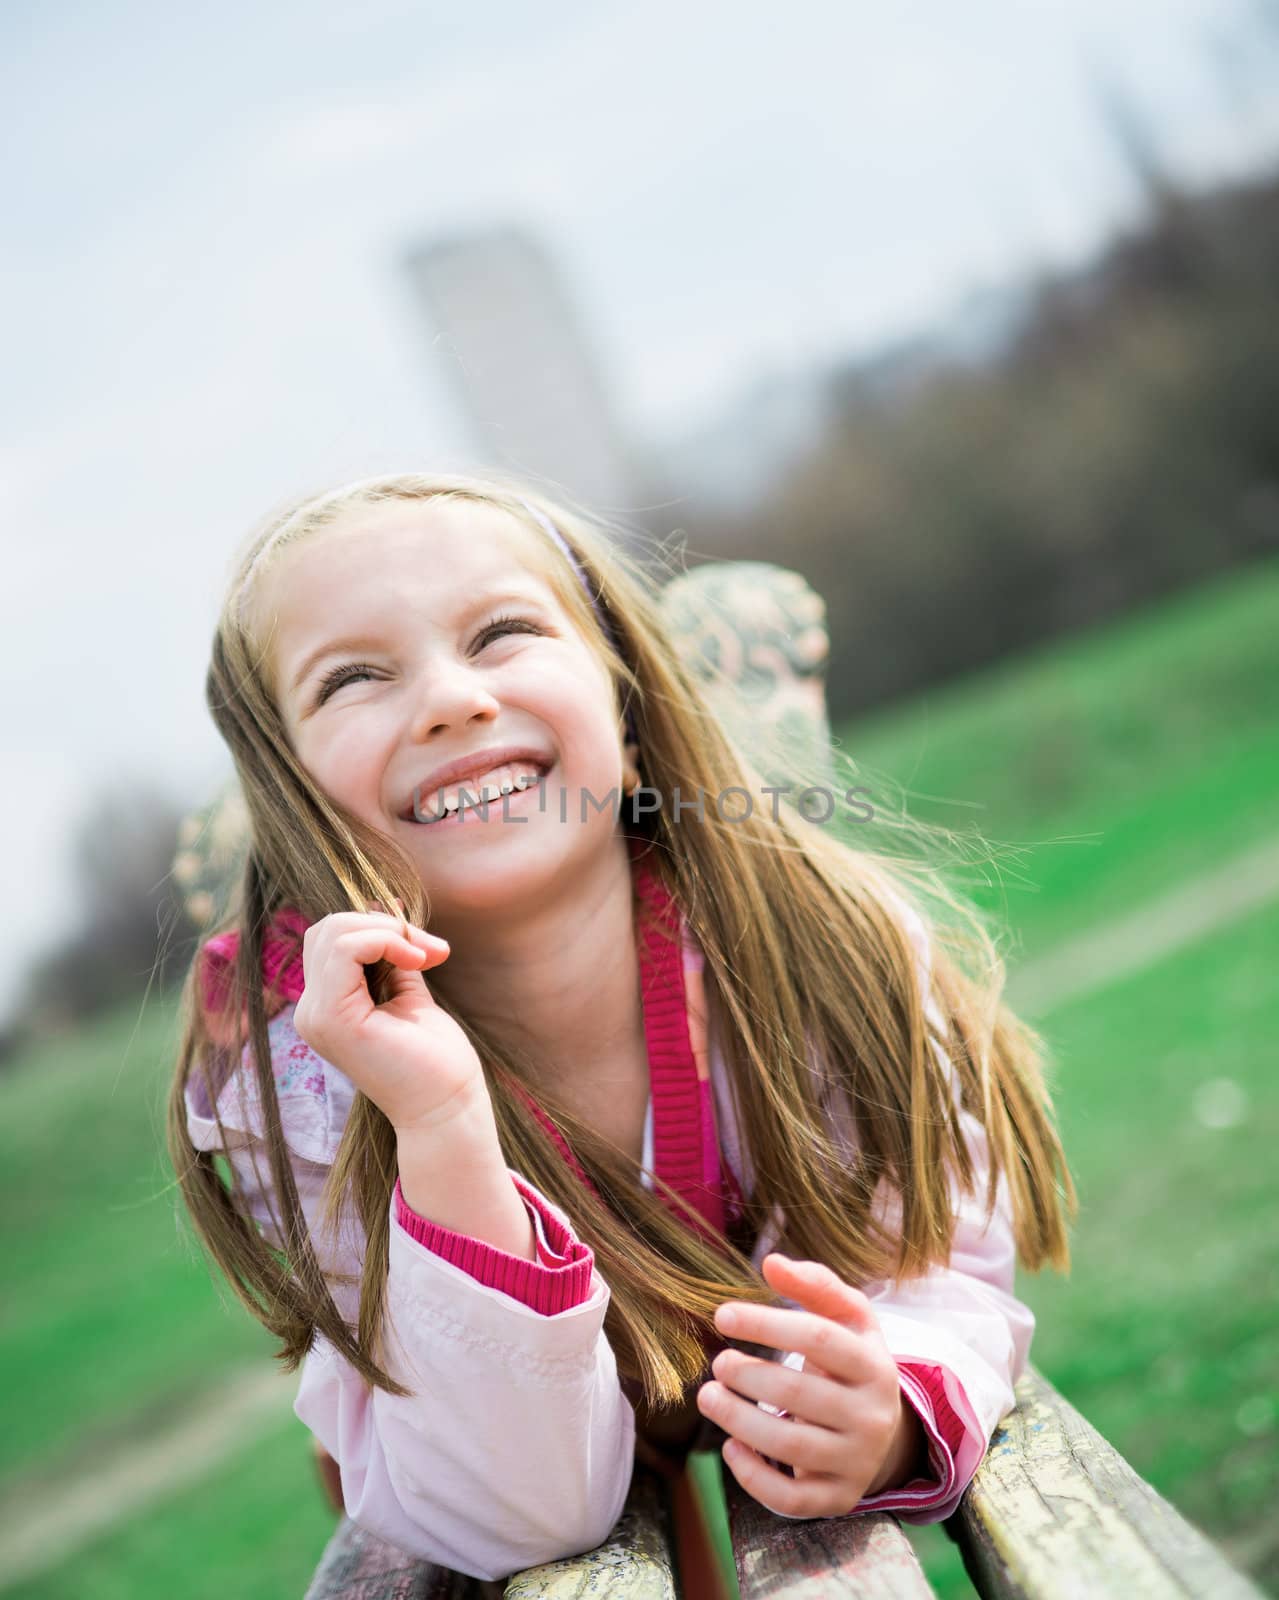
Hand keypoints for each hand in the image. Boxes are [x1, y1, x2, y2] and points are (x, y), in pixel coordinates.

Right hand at [291, 906, 488, 1135]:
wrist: (447, 1107)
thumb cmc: (434, 1057)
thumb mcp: (408, 991)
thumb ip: (392, 955)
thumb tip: (390, 907)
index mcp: (325, 1006)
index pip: (329, 938)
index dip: (377, 927)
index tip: (424, 945)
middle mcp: (311, 1011)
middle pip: (327, 928)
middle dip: (383, 924)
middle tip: (429, 950)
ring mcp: (316, 1016)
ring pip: (334, 931)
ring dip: (388, 931)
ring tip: (424, 955)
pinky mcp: (333, 1019)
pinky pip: (346, 949)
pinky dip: (385, 940)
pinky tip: (417, 961)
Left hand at [695, 1253, 926, 1518]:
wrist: (884, 1430)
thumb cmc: (851, 1361)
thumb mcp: (847, 1318)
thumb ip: (814, 1284)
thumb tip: (771, 1262)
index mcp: (875, 1364)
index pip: (819, 1338)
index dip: (766, 1324)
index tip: (722, 1315)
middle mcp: (872, 1416)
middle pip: (801, 1393)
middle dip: (748, 1374)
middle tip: (718, 1362)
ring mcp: (857, 1462)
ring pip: (791, 1447)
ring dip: (739, 1420)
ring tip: (708, 1396)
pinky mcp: (837, 1498)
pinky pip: (791, 1499)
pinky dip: (753, 1475)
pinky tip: (730, 1446)